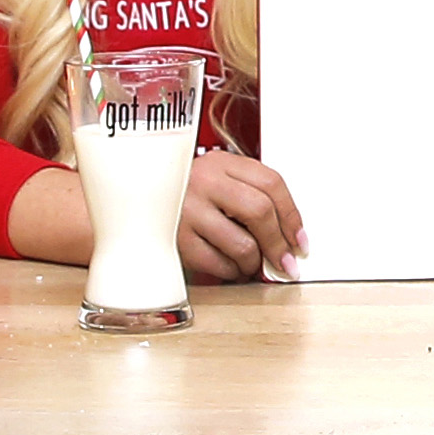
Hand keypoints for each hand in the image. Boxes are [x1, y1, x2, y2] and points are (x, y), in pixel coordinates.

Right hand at [180, 148, 305, 280]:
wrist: (134, 203)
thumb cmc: (183, 196)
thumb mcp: (216, 181)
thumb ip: (249, 196)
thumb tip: (288, 235)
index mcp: (220, 162)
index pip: (272, 182)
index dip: (292, 216)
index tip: (300, 240)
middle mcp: (203, 182)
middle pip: (260, 211)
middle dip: (279, 244)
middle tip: (286, 262)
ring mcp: (187, 210)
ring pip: (242, 244)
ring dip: (253, 262)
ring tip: (250, 264)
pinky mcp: (175, 239)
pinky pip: (218, 264)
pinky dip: (231, 272)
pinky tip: (229, 267)